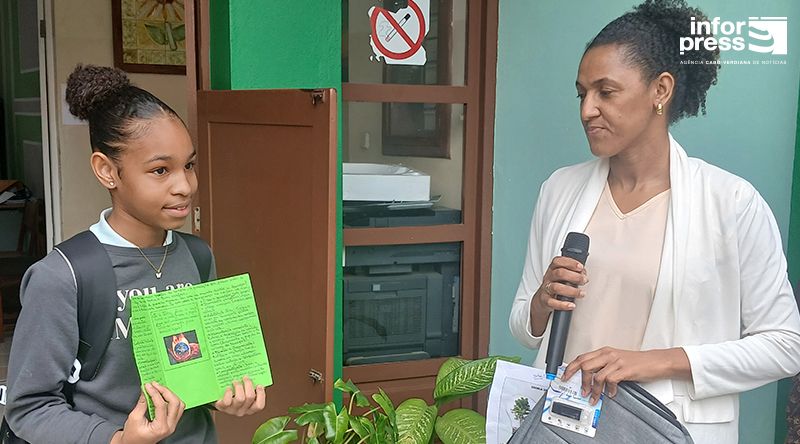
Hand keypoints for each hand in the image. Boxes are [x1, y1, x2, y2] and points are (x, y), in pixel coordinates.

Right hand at [111, 382, 184, 443]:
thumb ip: (142, 403)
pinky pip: (177, 408)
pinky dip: (170, 400)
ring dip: (170, 395)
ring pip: (179, 405)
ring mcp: (172, 425)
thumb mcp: (134, 418)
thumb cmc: (132, 435)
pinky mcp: (172, 422)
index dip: (155, 393)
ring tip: (159, 389)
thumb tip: (146, 390)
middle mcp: (170, 426)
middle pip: (175, 403)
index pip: (162, 405)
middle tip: (155, 385)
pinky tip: (162, 395)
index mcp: (161, 427)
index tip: (148, 386)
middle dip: (165, 391)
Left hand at [214, 376, 266, 416]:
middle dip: (248, 384)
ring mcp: (232, 411)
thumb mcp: (244, 392)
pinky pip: (227, 401)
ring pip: (240, 398)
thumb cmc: (234, 394)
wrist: (218, 399)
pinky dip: (228, 393)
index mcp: (250, 408)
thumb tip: (255, 375)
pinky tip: (228, 388)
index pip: (259, 405)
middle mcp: (242, 411)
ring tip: (235, 381)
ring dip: (238, 387)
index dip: (261, 394)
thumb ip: (251, 387)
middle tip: (245, 377)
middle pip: (250, 397)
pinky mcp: (223, 408)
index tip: (259, 385)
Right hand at [533, 256, 587, 313]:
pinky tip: (572, 305)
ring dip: (572, 291)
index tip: (580, 267)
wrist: (543, 299)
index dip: (570, 263)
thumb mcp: (563, 276)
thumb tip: (584, 275)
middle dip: (574, 277)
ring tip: (581, 293)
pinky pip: (552, 302)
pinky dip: (563, 304)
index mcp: (553, 269)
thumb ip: (574, 273)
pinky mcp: (545, 300)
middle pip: (559, 273)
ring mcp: (546, 288)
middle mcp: (549, 277)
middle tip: (584, 281)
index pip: (558, 261)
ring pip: (556, 287)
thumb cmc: (556, 285)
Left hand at [561, 347, 690, 404]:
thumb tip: (588, 378)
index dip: (570, 368)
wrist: (655, 361)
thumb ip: (602, 366)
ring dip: (594, 390)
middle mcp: (608, 354)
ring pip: (596, 375)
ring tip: (595, 397)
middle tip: (581, 391)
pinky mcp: (625, 370)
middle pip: (584, 365)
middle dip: (579, 380)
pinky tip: (612, 393)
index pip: (581, 357)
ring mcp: (616, 361)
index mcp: (604, 351)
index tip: (565, 377)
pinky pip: (610, 381)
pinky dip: (609, 390)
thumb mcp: (616, 360)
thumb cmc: (636, 362)